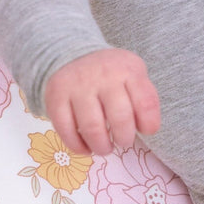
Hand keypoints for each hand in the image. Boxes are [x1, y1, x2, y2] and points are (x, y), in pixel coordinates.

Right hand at [44, 48, 160, 154]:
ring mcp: (77, 86)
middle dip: (124, 139)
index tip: (144, 130)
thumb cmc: (112, 75)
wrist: (75, 55)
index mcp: (128, 70)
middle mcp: (103, 75)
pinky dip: (78, 146)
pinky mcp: (55, 97)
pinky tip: (86, 148)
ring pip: (92, 128)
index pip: (146, 102)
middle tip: (122, 142)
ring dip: (101, 146)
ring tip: (104, 147)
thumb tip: (147, 129)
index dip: (148, 124)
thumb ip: (145, 100)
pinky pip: (66, 130)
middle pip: (120, 118)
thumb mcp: (135, 76)